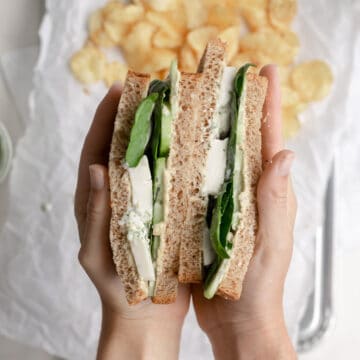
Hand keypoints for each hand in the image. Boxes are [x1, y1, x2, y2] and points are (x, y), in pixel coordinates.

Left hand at [74, 84, 189, 359]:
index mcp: (98, 200)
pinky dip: (176, 163)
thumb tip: (95, 169)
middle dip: (134, 118)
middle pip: (123, 148)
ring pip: (148, 162)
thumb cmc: (116, 287)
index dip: (105, 118)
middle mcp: (120, 195)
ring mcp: (142, 202)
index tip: (118, 90)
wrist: (145, 314)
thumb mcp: (97, 253)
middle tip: (152, 91)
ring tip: (174, 110)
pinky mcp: (162, 212)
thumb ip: (95, 214)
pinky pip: (168, 181)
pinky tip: (192, 149)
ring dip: (158, 136)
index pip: (96, 149)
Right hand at [192, 65, 296, 359]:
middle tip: (216, 80)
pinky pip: (193, 185)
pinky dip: (184, 166)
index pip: (268, 139)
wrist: (238, 321)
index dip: (267, 104)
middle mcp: (243, 192)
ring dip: (203, 134)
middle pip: (239, 141)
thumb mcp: (271, 242)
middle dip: (232, 108)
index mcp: (265, 192)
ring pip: (213, 160)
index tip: (263, 71)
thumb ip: (275, 201)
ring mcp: (221, 203)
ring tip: (186, 106)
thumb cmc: (260, 285)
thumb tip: (284, 153)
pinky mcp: (201, 218)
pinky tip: (166, 153)